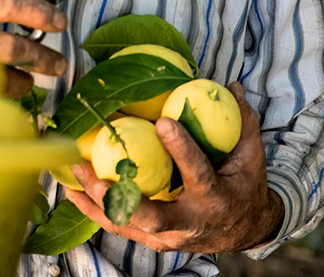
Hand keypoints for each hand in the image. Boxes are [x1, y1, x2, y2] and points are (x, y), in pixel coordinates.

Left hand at [64, 82, 284, 253]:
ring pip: (127, 222)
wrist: (244, 230)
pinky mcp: (151, 239)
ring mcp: (168, 235)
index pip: (198, 173)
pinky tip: (73, 191)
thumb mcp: (250, 157)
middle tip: (94, 170)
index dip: (181, 149)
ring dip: (97, 200)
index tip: (163, 121)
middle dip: (119, 194)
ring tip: (74, 173)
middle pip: (151, 216)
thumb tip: (229, 84)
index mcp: (216, 199)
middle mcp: (189, 222)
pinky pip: (118, 225)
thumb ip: (242, 122)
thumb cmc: (244, 186)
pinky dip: (94, 210)